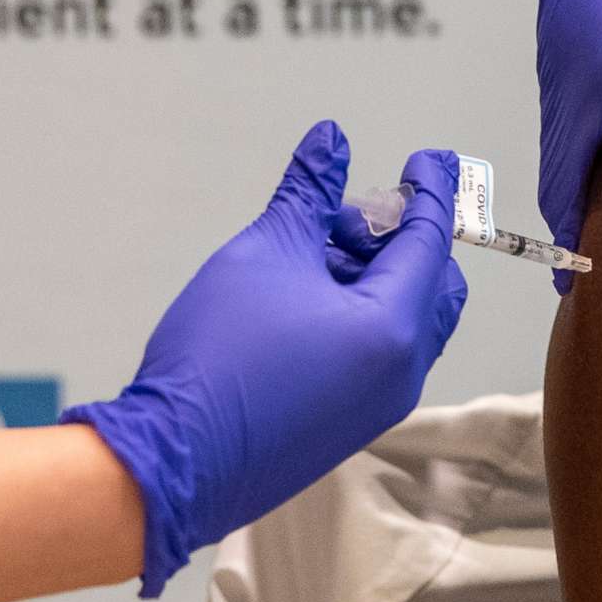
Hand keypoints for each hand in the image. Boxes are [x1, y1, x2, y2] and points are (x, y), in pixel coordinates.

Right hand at [65, 124, 467, 595]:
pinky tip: (301, 296)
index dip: (429, 190)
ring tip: (306, 255)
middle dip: (397, 239)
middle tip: (340, 220)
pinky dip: (359, 313)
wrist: (170, 461)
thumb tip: (331, 139)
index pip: (431, 240)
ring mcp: (379, 405)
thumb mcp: (266, 251)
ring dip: (373, 275)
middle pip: (432, 283)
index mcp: (395, 328)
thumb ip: (308, 192)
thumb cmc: (220, 353)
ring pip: (405, 319)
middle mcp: (403, 372)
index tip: (424, 158)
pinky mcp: (348, 424)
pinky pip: (379, 353)